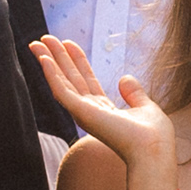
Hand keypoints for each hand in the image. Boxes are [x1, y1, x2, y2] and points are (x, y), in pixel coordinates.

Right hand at [29, 37, 172, 162]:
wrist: (153, 151)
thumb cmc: (153, 137)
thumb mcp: (145, 108)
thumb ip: (134, 93)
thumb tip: (125, 77)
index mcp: (104, 110)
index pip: (86, 80)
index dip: (77, 61)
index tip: (68, 43)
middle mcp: (90, 111)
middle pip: (69, 78)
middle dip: (57, 57)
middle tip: (44, 38)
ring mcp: (83, 112)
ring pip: (60, 81)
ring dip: (48, 61)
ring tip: (37, 42)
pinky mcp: (81, 113)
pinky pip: (61, 90)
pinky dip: (51, 74)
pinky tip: (44, 59)